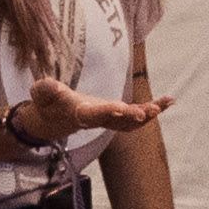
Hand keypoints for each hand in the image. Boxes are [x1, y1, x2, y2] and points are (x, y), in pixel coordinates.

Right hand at [18, 74, 167, 146]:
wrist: (53, 120)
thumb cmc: (47, 104)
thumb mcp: (40, 94)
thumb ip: (45, 90)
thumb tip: (52, 85)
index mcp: (79, 113)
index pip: (94, 114)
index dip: (107, 112)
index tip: (119, 108)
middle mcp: (97, 119)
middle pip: (117, 121)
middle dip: (132, 117)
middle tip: (148, 112)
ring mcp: (107, 120)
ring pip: (131, 122)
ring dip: (148, 114)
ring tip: (165, 103)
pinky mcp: (115, 116)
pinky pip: (135, 116)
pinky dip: (152, 109)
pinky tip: (167, 101)